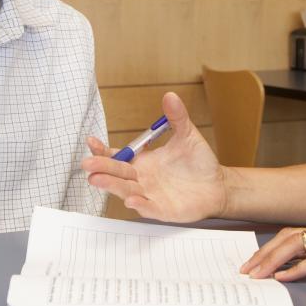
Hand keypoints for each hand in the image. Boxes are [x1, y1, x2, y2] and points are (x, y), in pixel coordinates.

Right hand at [83, 92, 227, 221]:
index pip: (118, 156)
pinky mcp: (164, 210)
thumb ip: (176, 117)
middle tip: (87, 163)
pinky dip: (140, 205)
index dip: (103, 151)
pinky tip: (131, 200)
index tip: (91, 142)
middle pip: (117, 174)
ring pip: (127, 191)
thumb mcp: (187, 135)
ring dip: (112, 186)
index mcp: (143, 162)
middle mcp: (142, 179)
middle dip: (102, 168)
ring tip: (97, 179)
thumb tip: (170, 96)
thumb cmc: (199, 162)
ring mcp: (151, 195)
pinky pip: (149, 208)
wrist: (218, 185)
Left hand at [240, 212, 305, 281]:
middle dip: (263, 255)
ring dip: (274, 260)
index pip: (292, 238)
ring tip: (258, 274)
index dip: (271, 249)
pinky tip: (286, 277)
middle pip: (286, 238)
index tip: (256, 264)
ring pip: (296, 244)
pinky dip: (300, 268)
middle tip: (246, 270)